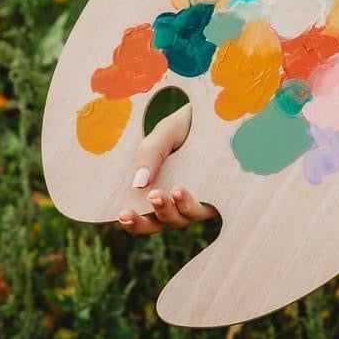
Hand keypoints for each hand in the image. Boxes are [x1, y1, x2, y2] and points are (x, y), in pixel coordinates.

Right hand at [114, 103, 218, 235]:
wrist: (207, 114)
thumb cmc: (179, 129)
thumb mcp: (161, 137)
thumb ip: (148, 157)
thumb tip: (137, 184)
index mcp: (154, 193)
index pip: (140, 218)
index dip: (131, 222)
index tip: (122, 214)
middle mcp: (173, 204)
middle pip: (159, 223)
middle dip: (150, 219)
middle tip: (149, 199)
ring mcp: (195, 202)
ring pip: (182, 218)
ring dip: (173, 209)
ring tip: (172, 191)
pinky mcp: (216, 196)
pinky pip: (205, 208)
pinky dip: (191, 203)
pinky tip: (181, 191)